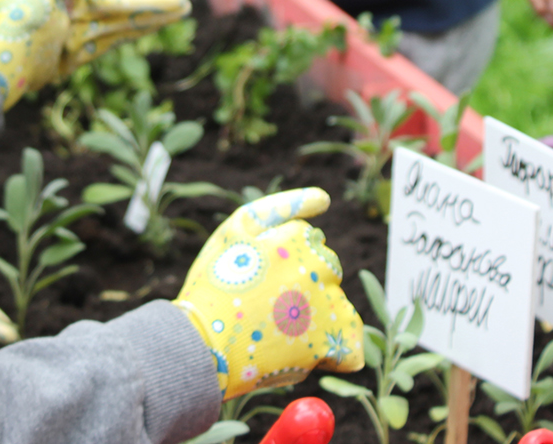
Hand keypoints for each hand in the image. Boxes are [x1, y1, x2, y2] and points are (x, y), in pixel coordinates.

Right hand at [174, 188, 364, 398]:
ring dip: (315, 314)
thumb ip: (279, 207)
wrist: (202, 343)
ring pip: (335, 303)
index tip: (258, 277)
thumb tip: (325, 198)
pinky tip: (303, 353)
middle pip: (324, 269)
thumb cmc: (214, 283)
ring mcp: (329, 304)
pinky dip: (333, 350)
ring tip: (277, 330)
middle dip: (302, 282)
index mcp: (300, 238)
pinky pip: (350, 345)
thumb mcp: (236, 230)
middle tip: (265, 305)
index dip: (280, 259)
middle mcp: (321, 266)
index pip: (307, 242)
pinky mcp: (333, 342)